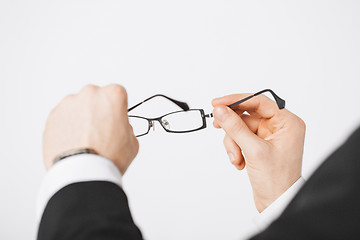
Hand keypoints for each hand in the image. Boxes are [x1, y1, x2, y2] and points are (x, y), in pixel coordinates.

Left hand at [43, 84, 138, 173]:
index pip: (118, 95)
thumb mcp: (132, 142)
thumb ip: (125, 127)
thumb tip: (117, 128)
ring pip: (79, 107)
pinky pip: (64, 118)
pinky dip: (68, 127)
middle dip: (99, 112)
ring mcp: (69, 103)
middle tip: (101, 132)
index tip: (116, 120)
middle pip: (97, 98)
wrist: (82, 173)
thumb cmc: (107, 157)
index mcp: (112, 95)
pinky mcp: (54, 115)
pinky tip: (75, 142)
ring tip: (86, 140)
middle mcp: (90, 94)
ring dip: (82, 118)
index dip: (118, 110)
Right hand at [212, 94, 304, 211]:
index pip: (259, 102)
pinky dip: (236, 148)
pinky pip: (241, 138)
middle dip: (233, 126)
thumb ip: (235, 127)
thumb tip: (221, 110)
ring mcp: (268, 136)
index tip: (218, 103)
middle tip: (217, 125)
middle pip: (247, 114)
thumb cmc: (276, 181)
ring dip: (233, 142)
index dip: (237, 100)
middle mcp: (279, 127)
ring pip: (241, 127)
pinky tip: (239, 161)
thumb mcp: (254, 150)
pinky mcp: (259, 145)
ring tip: (236, 157)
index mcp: (287, 123)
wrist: (276, 203)